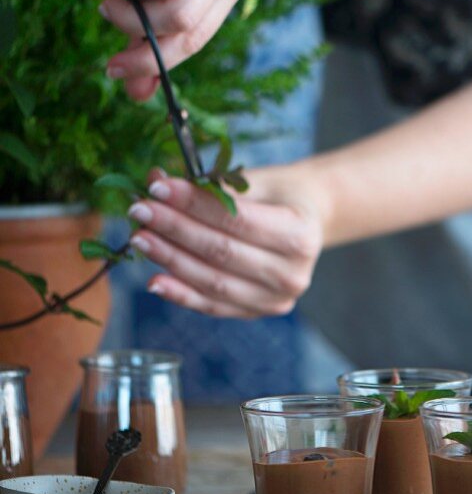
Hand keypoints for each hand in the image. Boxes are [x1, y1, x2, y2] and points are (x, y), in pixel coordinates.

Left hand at [126, 166, 324, 318]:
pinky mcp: (256, 313)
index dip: (194, 205)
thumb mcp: (256, 180)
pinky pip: (212, 305)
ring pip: (212, 282)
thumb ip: (211, 185)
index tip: (158, 188)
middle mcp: (292, 274)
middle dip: (174, 229)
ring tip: (140, 238)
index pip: (237, 220)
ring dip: (170, 259)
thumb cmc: (281, 196)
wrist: (308, 223)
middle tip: (140, 210)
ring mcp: (275, 299)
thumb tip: (157, 182)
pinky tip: (153, 279)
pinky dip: (180, 294)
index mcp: (301, 234)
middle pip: (221, 252)